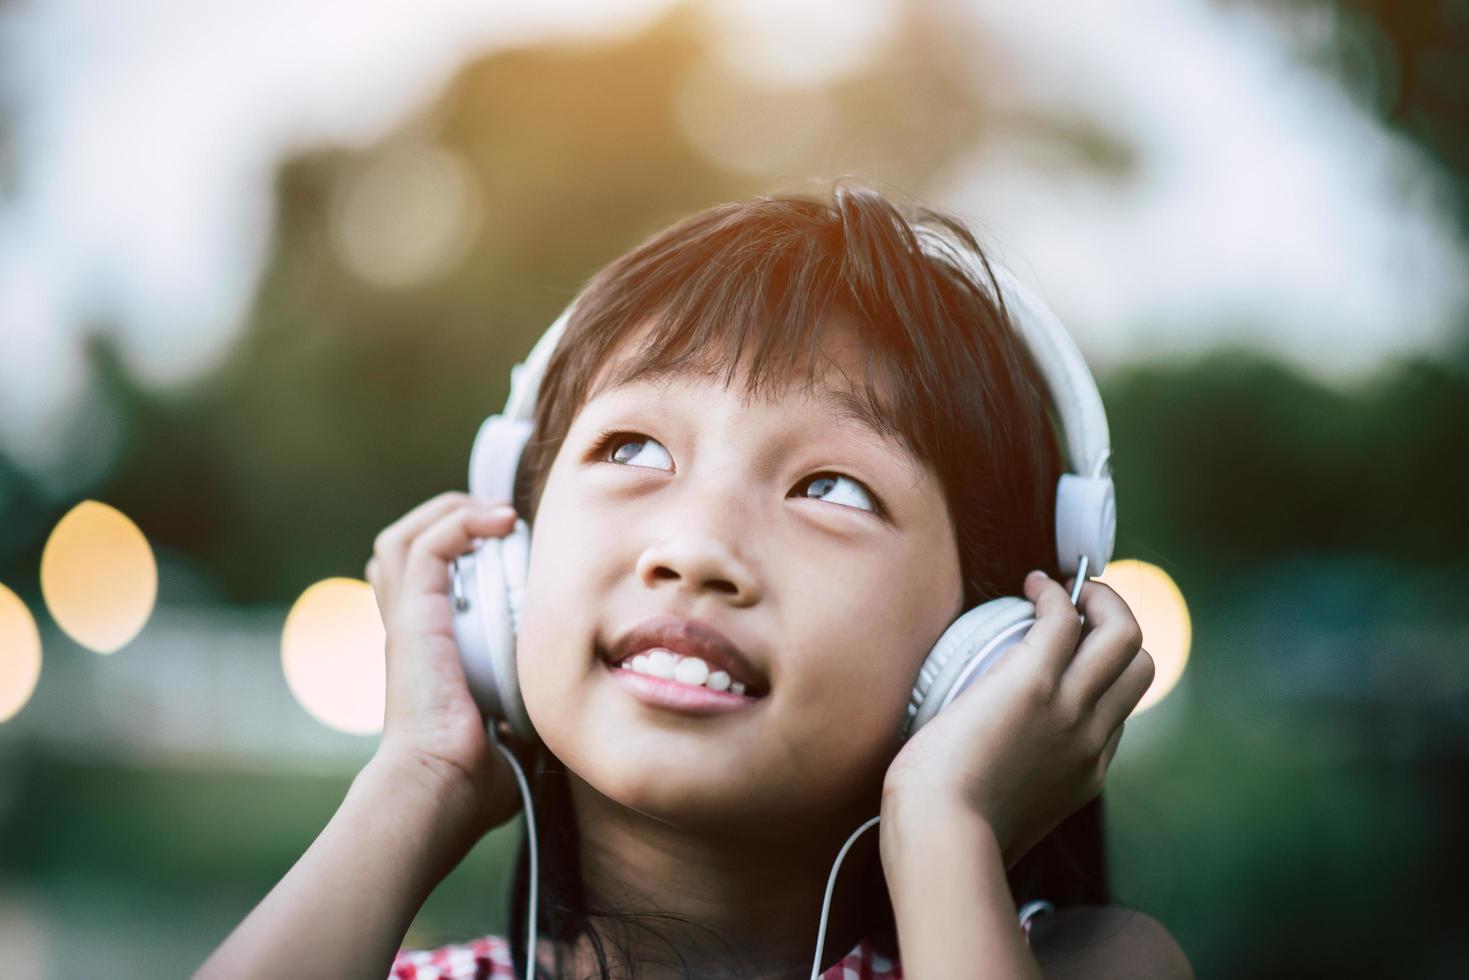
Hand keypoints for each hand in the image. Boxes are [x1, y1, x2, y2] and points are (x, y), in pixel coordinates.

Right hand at [364, 491, 524, 842]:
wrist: (441, 790)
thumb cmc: (474, 781)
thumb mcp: (517, 735)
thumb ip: (536, 717)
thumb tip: (572, 720)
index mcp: (428, 654)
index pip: (422, 587)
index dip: (457, 557)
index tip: (511, 549)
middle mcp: (411, 631)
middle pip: (401, 551)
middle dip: (448, 521)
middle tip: (502, 524)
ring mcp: (408, 621)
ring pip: (403, 537)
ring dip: (450, 513)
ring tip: (497, 516)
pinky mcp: (415, 616)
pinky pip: (427, 545)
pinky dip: (460, 521)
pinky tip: (500, 523)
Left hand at [881, 571, 1153, 867]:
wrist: (942, 835)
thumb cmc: (949, 830)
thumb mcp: (1005, 819)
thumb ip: (1012, 795)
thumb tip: (984, 785)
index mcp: (1086, 771)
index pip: (1118, 710)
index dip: (1100, 674)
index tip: (1071, 654)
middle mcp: (1091, 737)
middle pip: (1139, 664)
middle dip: (1118, 624)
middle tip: (1081, 605)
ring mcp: (1071, 709)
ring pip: (1122, 635)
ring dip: (1101, 598)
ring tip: (1067, 587)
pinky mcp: (1034, 682)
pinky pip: (1064, 618)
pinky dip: (1055, 592)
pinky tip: (1032, 585)